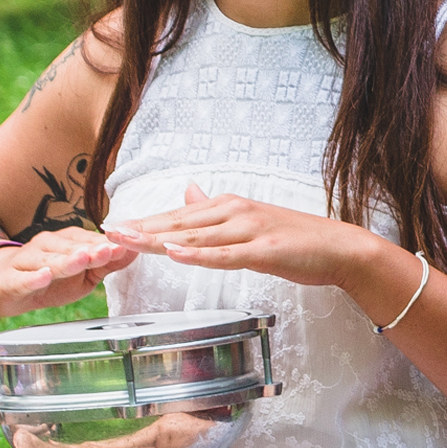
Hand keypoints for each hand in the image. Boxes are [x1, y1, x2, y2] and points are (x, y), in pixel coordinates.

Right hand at [0, 226, 136, 317]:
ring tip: (82, 259)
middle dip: (90, 250)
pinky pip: (23, 278)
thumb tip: (135, 251)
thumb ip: (106, 264)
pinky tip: (44, 275)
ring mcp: (27, 260)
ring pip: (48, 260)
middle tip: (107, 251)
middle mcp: (46, 246)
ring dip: (66, 260)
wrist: (2, 285)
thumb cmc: (47, 277)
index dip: (105, 245)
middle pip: (70, 249)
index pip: (88, 241)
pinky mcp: (10, 279)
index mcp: (66, 242)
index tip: (124, 245)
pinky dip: (33, 277)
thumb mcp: (82, 275)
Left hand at [104, 183, 368, 284]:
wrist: (339, 248)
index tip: (113, 226)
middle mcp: (235, 212)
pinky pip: (225, 254)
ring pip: (195, 237)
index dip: (144, 221)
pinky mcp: (263, 250)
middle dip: (141, 228)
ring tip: (128, 241)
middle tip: (107, 232)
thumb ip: (216, 211)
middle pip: (179, 223)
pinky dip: (197, 254)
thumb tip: (188, 192)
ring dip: (159, 239)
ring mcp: (249, 230)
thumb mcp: (250, 220)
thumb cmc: (295, 239)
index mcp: (229, 206)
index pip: (178, 216)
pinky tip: (174, 254)